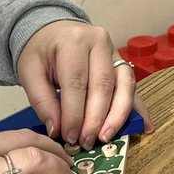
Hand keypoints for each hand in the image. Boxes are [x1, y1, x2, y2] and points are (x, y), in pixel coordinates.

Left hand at [17, 21, 152, 149]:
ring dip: (118, 115)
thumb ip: (42, 101)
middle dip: (96, 118)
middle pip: (103, 85)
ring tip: (107, 137)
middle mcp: (99, 42)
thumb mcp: (29, 71)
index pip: (76, 82)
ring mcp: (115, 52)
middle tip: (87, 141)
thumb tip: (57, 129)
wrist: (52, 31)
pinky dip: (138, 108)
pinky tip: (143, 125)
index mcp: (73, 41)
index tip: (70, 136)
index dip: (74, 113)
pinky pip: (133, 87)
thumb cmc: (41, 51)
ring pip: (124, 85)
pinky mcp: (123, 63)